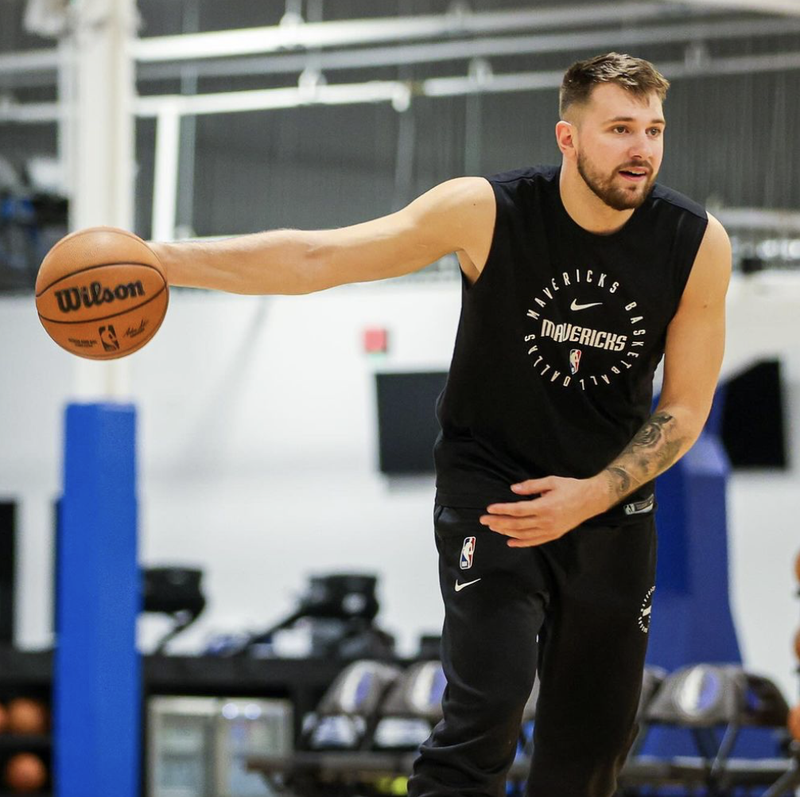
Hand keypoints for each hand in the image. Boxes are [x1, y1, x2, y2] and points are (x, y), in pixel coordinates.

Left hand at [480, 475, 609, 547]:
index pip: (518, 510)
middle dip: (498, 522)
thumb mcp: (551, 481)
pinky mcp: (554, 535)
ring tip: (493, 527)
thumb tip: (514, 489)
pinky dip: (521, 543)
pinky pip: (535, 541)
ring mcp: (550, 530)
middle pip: (517, 524)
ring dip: (506, 532)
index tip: (489, 509)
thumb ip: (531, 486)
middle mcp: (546, 521)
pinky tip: (510, 541)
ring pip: (523, 535)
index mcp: (545, 506)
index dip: (502, 510)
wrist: (591, 500)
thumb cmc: (571, 488)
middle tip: (484, 520)